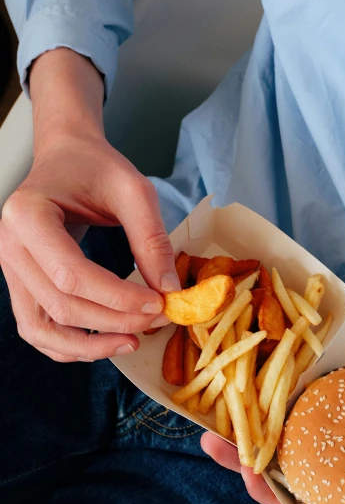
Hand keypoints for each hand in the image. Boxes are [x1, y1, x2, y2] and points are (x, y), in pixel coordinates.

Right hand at [0, 49, 178, 362]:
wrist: (67, 157)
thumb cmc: (96, 167)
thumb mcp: (132, 189)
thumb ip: (151, 238)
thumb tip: (169, 290)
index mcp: (28, 215)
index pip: (71, 275)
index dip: (117, 298)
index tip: (158, 303)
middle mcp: (9, 246)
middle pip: (60, 306)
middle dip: (113, 321)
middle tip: (157, 320)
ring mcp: (9, 269)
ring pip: (42, 328)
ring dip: (89, 346)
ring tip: (132, 342)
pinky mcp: (20, 284)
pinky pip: (38, 329)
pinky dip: (69, 346)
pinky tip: (106, 343)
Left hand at [202, 360, 344, 503]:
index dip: (275, 496)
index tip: (251, 480)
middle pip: (287, 466)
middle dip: (246, 456)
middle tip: (217, 443)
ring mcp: (344, 429)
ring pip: (291, 431)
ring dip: (254, 423)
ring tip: (219, 413)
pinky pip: (313, 396)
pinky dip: (286, 391)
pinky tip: (261, 379)